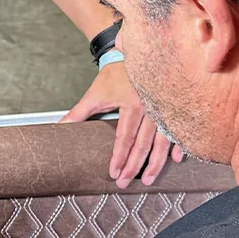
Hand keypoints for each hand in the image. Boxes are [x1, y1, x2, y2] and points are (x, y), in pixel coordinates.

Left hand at [61, 61, 184, 188]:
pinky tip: (177, 159)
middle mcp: (151, 107)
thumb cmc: (116, 74)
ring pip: (162, 141)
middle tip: (125, 182)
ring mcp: (164, 108)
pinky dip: (179, 144)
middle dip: (134, 166)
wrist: (137, 54)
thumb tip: (59, 126)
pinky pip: (177, 129)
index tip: (114, 173)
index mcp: (132, 104)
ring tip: (147, 179)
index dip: (119, 157)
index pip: (124, 137)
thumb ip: (78, 113)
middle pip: (143, 143)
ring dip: (156, 162)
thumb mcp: (95, 94)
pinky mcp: (173, 108)